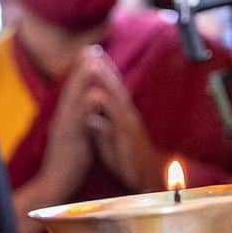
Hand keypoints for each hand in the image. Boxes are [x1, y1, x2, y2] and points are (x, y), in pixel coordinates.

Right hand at [35, 52, 95, 204]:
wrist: (53, 186)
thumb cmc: (67, 164)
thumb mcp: (75, 137)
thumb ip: (80, 121)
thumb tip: (88, 107)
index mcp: (65, 119)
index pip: (74, 91)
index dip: (82, 72)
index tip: (90, 52)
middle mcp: (63, 120)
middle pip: (73, 89)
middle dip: (82, 68)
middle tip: (91, 47)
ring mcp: (65, 129)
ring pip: (74, 100)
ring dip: (83, 80)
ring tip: (92, 61)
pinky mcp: (70, 141)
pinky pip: (79, 122)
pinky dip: (86, 107)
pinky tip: (93, 94)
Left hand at [84, 50, 165, 191]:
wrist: (143, 183)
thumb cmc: (125, 162)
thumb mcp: (108, 142)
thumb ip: (100, 127)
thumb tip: (91, 115)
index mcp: (121, 117)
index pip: (111, 90)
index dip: (101, 72)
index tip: (89, 54)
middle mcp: (127, 118)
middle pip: (115, 88)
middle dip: (104, 68)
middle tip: (90, 49)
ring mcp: (129, 127)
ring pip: (117, 99)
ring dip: (105, 81)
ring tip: (92, 64)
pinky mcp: (128, 139)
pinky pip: (115, 120)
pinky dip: (105, 106)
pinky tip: (93, 95)